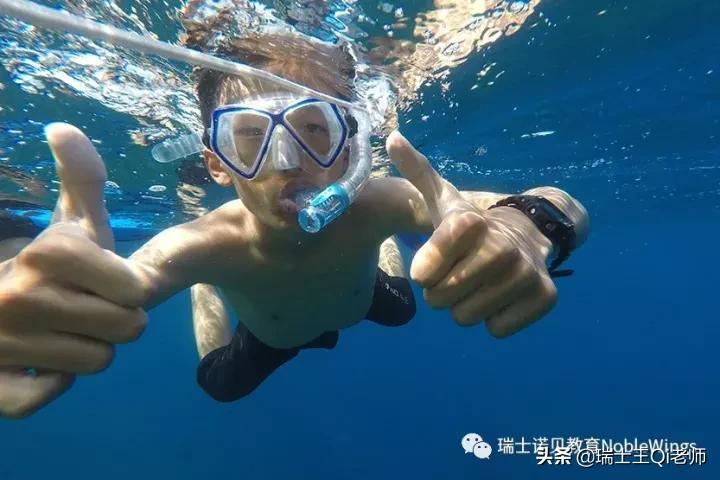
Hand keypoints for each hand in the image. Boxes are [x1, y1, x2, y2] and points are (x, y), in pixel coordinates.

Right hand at [0, 124, 147, 417]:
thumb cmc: (46, 265)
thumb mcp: (71, 222)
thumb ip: (82, 179)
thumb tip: (63, 126)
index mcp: (50, 252)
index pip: (137, 291)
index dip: (130, 289)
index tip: (104, 282)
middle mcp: (19, 294)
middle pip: (127, 329)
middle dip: (116, 321)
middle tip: (84, 308)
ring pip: (96, 363)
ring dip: (87, 351)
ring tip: (59, 331)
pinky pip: (45, 397)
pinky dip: (49, 385)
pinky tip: (36, 361)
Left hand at [386, 131, 556, 336]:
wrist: (527, 234)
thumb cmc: (469, 226)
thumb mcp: (442, 198)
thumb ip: (416, 171)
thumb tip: (392, 137)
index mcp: (469, 222)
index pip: (425, 269)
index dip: (425, 270)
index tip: (432, 261)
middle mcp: (501, 246)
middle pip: (440, 299)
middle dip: (442, 291)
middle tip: (458, 272)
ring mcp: (527, 273)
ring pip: (466, 318)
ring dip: (466, 306)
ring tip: (478, 283)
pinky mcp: (545, 298)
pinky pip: (497, 330)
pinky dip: (494, 319)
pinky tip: (501, 295)